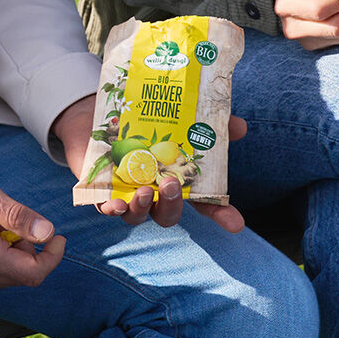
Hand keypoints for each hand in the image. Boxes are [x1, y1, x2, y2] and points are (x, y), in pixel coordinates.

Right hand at [0, 150, 64, 288]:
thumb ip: (16, 214)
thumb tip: (46, 232)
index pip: (33, 274)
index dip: (52, 256)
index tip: (57, 234)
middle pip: (22, 278)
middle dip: (34, 252)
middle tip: (25, 222)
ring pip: (7, 278)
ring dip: (16, 254)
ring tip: (0, 224)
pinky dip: (0, 257)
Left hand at [52, 96, 247, 232]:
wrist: (100, 113)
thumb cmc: (144, 120)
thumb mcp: (179, 117)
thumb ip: (207, 123)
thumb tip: (238, 126)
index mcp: (177, 179)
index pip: (204, 203)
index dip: (221, 215)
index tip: (236, 224)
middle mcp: (154, 192)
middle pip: (168, 213)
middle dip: (172, 204)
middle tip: (170, 184)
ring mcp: (126, 193)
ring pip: (137, 215)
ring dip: (143, 208)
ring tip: (144, 191)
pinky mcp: (100, 190)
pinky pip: (105, 208)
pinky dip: (111, 209)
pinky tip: (114, 204)